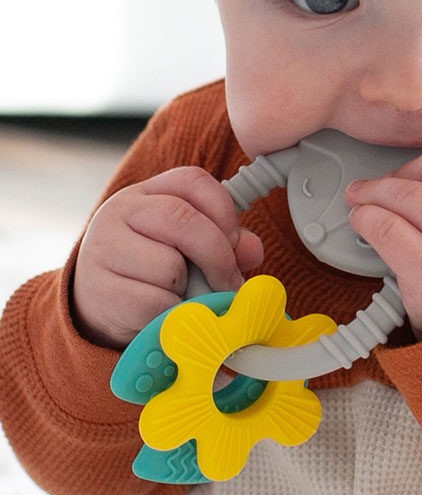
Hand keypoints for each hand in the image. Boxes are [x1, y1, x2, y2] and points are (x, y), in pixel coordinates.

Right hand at [73, 167, 263, 348]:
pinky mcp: (98, 289)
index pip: (193, 180)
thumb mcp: (189, 246)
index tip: (235, 242)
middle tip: (228, 280)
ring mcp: (103, 248)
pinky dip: (171, 313)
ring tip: (184, 296)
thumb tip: (251, 250)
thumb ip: (227, 242)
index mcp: (148, 192)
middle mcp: (120, 211)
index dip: (224, 210)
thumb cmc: (155, 270)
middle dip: (217, 255)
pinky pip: (154, 303)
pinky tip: (164, 313)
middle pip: (181, 219)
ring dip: (189, 290)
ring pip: (169, 266)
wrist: (99, 306)